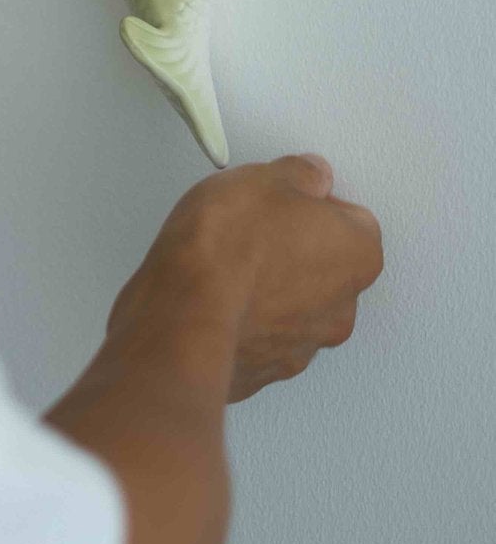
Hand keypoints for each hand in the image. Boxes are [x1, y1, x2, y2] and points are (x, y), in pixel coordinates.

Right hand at [107, 153, 384, 404]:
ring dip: (273, 287)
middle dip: (297, 248)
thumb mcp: (264, 177)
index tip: (284, 196)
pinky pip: (265, 335)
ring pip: (298, 305)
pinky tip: (217, 298)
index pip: (354, 220)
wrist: (186, 315)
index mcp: (356, 255)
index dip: (314, 203)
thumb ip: (300, 174)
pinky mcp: (267, 369)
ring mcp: (305, 344)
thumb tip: (310, 177)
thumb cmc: (229, 246)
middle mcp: (342, 306)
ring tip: (228, 266)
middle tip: (254, 228)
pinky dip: (248, 318)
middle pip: (328, 266)